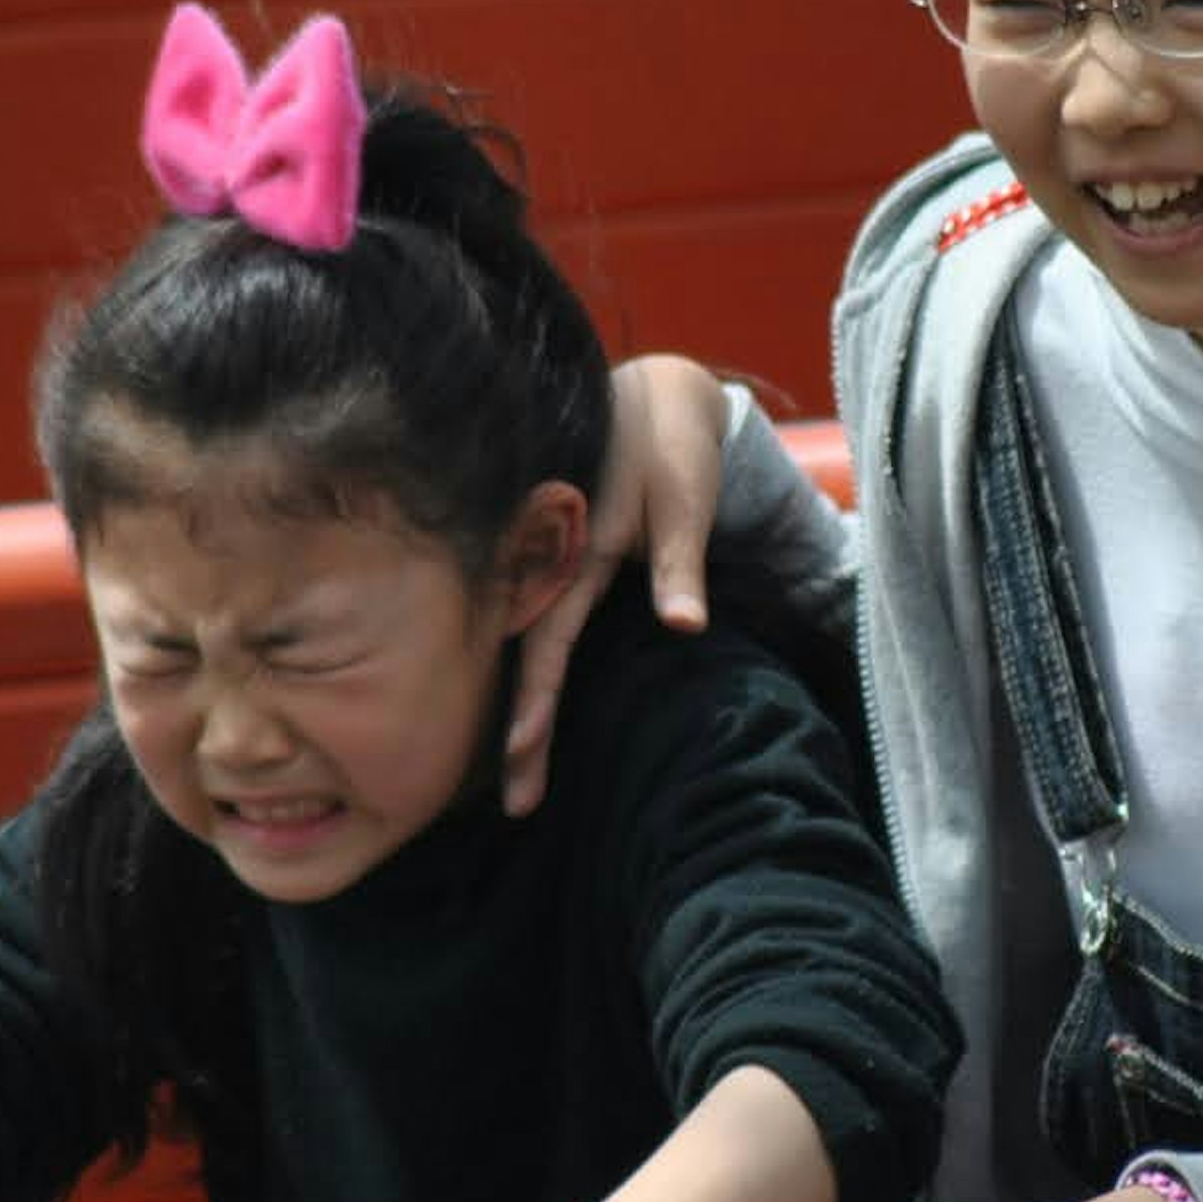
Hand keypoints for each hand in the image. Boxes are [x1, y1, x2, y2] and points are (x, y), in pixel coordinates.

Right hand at [502, 353, 731, 814]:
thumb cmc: (672, 448)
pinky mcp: (565, 569)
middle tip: (516, 805)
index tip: (522, 754)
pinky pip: (539, 631)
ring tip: (519, 781)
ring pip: (529, 653)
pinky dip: (531, 679)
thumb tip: (686, 629)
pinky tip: (529, 719)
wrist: (654, 395)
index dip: (535, 701)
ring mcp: (554, 570)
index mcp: (578, 554)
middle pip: (530, 663)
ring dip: (524, 713)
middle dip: (522, 734)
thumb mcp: (684, 499)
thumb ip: (678, 565)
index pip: (550, 642)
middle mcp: (554, 569)